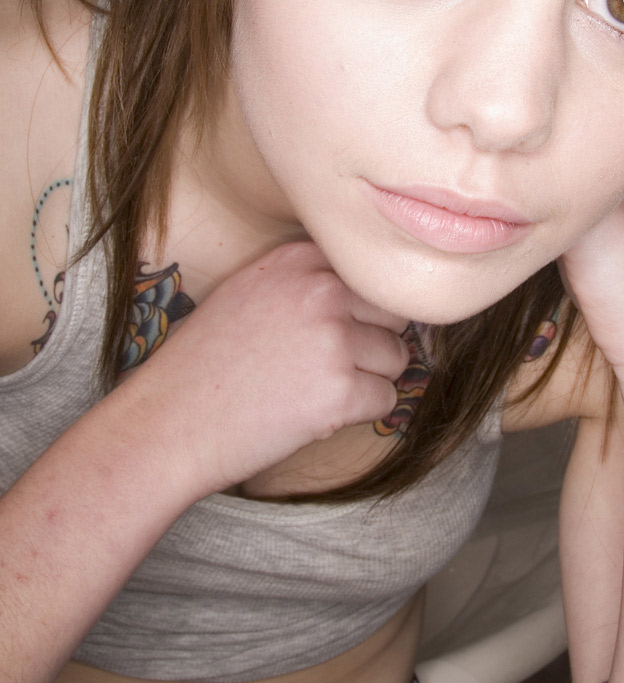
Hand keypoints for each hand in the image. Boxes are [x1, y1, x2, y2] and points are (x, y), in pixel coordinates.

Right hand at [114, 241, 409, 496]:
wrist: (169, 422)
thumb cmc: (205, 364)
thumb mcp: (249, 291)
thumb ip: (306, 281)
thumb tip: (371, 293)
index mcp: (297, 259)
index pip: (369, 277)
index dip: (357, 312)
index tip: (329, 334)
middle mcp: (320, 290)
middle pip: (392, 313)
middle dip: (372, 343)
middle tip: (326, 368)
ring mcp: (332, 340)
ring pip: (396, 358)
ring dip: (368, 380)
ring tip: (314, 390)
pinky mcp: (340, 391)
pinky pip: (387, 399)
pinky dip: (360, 413)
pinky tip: (315, 414)